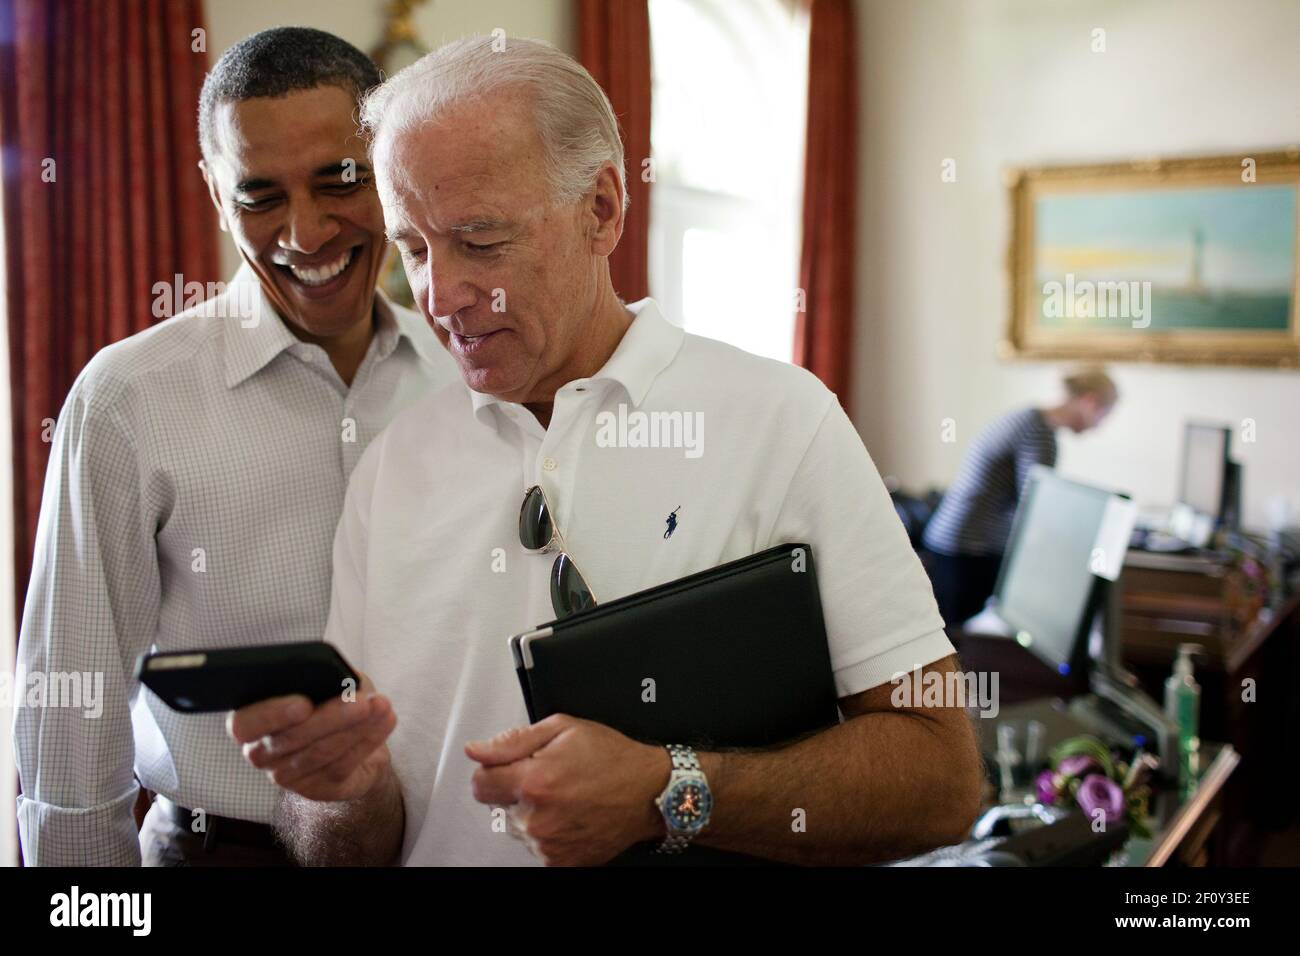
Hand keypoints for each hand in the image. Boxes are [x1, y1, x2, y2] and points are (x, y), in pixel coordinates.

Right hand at [227, 670, 396, 802]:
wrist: (352, 740)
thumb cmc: (329, 700)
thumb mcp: (325, 682)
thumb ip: (321, 677)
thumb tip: (337, 677)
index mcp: (252, 721)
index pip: (244, 725)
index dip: (271, 715)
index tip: (303, 704)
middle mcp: (263, 753)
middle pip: (293, 738)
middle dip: (332, 718)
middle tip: (362, 701)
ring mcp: (289, 776)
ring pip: (321, 752)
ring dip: (357, 727)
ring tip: (382, 705)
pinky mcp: (318, 789)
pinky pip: (343, 764)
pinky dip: (368, 739)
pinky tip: (386, 720)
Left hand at [466, 715, 667, 865]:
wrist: (649, 793)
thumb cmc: (613, 758)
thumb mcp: (563, 729)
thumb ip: (512, 741)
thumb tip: (476, 750)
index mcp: (534, 781)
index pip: (479, 784)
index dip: (495, 770)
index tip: (515, 766)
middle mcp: (537, 818)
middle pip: (499, 805)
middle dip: (517, 789)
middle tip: (551, 776)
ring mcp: (548, 845)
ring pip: (517, 827)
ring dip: (533, 812)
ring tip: (565, 795)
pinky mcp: (560, 862)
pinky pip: (537, 845)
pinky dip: (549, 831)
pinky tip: (570, 814)